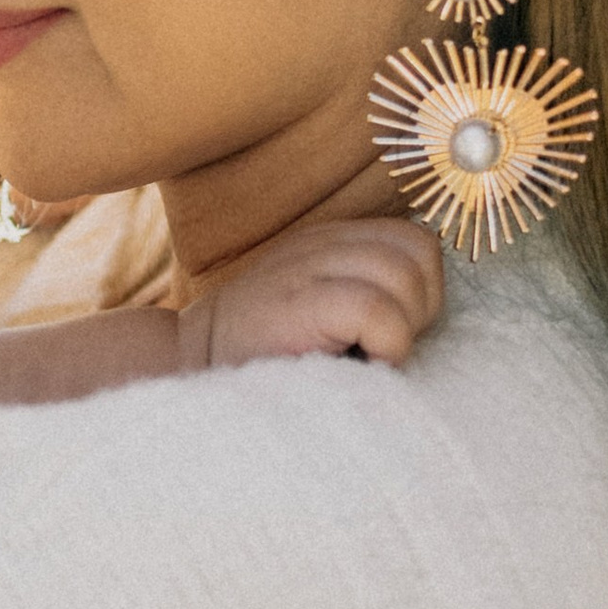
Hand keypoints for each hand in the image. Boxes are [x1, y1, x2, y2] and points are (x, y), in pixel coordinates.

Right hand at [188, 215, 443, 371]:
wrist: (183, 368)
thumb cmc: (260, 357)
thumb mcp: (309, 307)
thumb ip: (359, 292)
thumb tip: (423, 313)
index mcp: (328, 241)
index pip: (414, 241)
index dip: (421, 288)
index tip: (389, 331)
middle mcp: (321, 244)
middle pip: (420, 253)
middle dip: (419, 309)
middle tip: (380, 347)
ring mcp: (307, 267)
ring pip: (406, 277)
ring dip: (402, 328)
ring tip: (366, 355)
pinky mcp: (301, 300)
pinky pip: (378, 308)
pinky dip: (386, 343)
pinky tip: (359, 364)